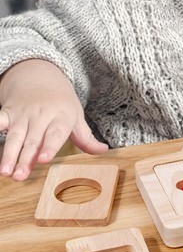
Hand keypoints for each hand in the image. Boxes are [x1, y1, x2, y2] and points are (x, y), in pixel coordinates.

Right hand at [0, 59, 107, 180]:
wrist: (40, 75)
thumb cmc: (61, 102)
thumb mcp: (76, 116)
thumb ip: (86, 138)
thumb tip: (104, 151)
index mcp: (62, 116)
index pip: (56, 133)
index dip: (50, 146)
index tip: (44, 160)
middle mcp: (42, 115)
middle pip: (33, 140)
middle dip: (25, 159)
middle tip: (20, 176)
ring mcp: (23, 114)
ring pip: (14, 136)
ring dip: (8, 154)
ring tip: (5, 171)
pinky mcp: (7, 112)